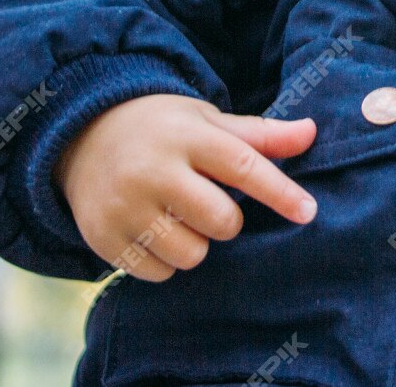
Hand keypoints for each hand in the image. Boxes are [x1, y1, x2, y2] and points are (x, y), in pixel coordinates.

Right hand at [55, 93, 319, 280]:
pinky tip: (154, 230)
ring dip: (196, 242)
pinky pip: (159, 273)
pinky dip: (166, 259)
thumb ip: (259, 135)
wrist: (83, 134)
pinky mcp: (103, 237)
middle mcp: (153, 170)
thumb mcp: (207, 121)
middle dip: (227, 219)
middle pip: (222, 221)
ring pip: (191, 254)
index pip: (243, 166)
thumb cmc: (163, 129)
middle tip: (207, 201)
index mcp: (187, 136)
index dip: (280, 192)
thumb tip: (311, 132)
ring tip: (177, 215)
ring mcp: (124, 206)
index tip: (309, 212)